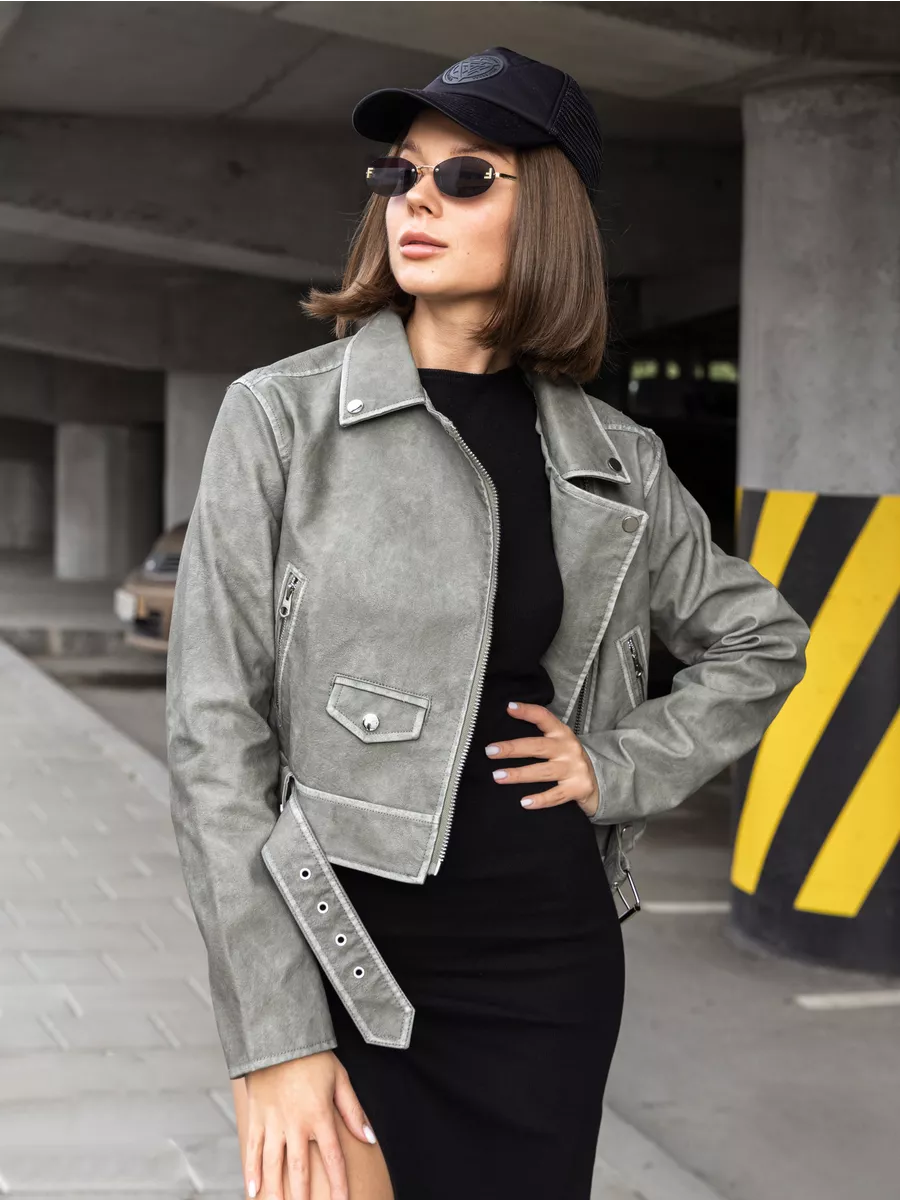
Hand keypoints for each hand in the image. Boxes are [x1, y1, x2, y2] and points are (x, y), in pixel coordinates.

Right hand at [242, 1050, 376, 1199]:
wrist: (277, 1037)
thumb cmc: (313, 1058)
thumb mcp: (340, 1079)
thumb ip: (353, 1111)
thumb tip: (368, 1137)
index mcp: (320, 1115)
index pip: (333, 1158)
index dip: (339, 1185)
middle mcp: (296, 1123)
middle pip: (300, 1170)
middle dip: (303, 1198)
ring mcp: (273, 1122)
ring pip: (274, 1166)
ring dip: (276, 1193)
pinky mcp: (256, 1118)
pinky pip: (252, 1150)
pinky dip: (251, 1173)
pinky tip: (253, 1193)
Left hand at [485, 700, 599, 817]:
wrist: (601, 782)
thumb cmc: (570, 761)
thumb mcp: (560, 745)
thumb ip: (540, 739)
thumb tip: (506, 740)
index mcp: (562, 734)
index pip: (544, 718)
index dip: (527, 712)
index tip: (509, 708)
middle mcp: (568, 749)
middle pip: (537, 747)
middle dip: (512, 748)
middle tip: (490, 751)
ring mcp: (574, 769)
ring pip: (543, 771)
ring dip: (519, 774)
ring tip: (498, 776)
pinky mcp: (578, 788)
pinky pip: (555, 795)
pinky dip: (540, 799)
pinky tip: (524, 802)